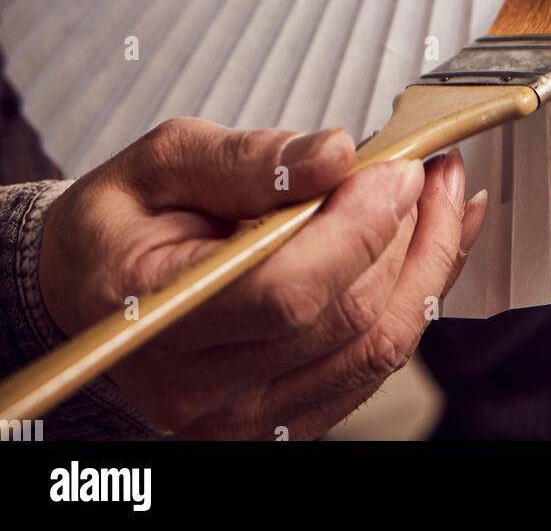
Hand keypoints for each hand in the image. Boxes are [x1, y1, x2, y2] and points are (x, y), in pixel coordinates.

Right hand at [39, 117, 486, 439]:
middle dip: (403, 233)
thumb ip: (246, 159)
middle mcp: (199, 390)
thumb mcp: (161, 161)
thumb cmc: (121, 224)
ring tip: (438, 194)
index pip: (284, 293)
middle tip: (420, 166)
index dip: (358, 229)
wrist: (89, 289)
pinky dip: (416, 296)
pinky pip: (372, 364)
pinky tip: (432, 238)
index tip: (398, 168)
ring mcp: (244, 418)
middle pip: (342, 322)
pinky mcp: (282, 421)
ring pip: (374, 349)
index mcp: (156, 316)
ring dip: (425, 263)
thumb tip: (334, 153)